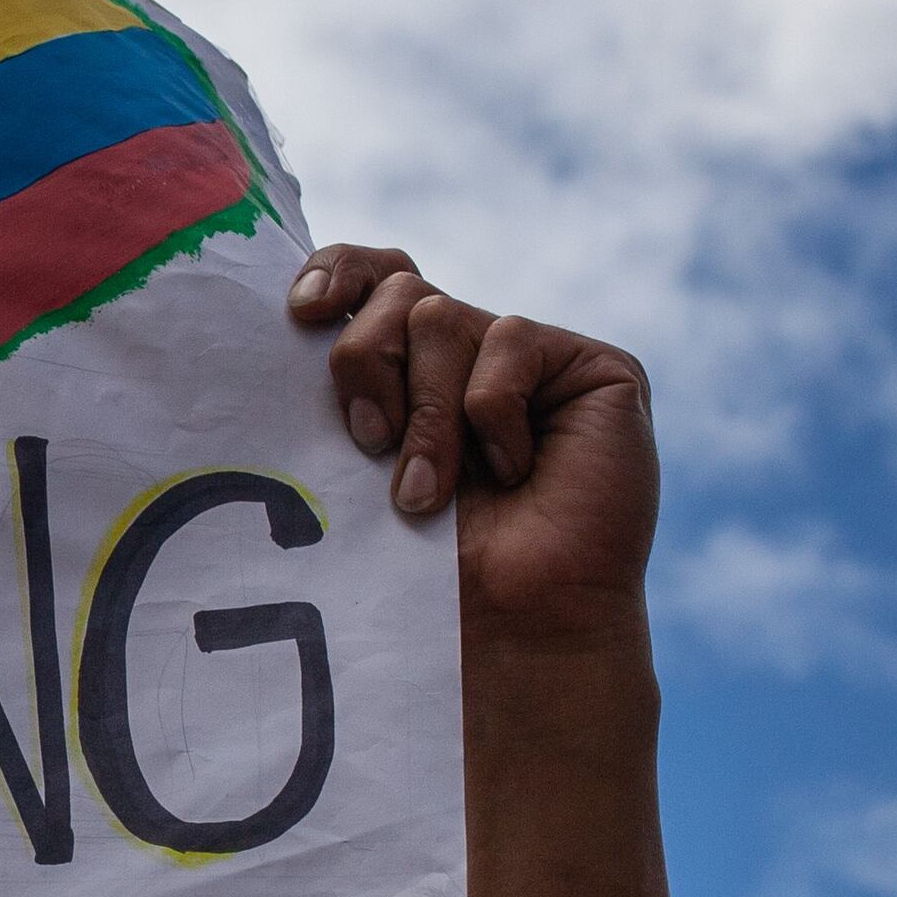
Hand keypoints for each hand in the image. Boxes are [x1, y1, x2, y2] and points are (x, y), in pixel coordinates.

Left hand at [288, 244, 655, 654]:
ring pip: (441, 316)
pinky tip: (516, 472)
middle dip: (366, 364)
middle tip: (369, 444)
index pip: (374, 274)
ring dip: (425, 415)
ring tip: (431, 491)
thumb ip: (347, 383)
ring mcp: (536, 357)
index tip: (301, 314)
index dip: (337, 273)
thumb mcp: (360, 461)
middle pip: (398, 291)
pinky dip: (492, 414)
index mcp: (414, 363)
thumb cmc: (424, 562)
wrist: (504, 624)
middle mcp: (475, 350)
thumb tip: (300, 315)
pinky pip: (509, 342)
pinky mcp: (596, 368)